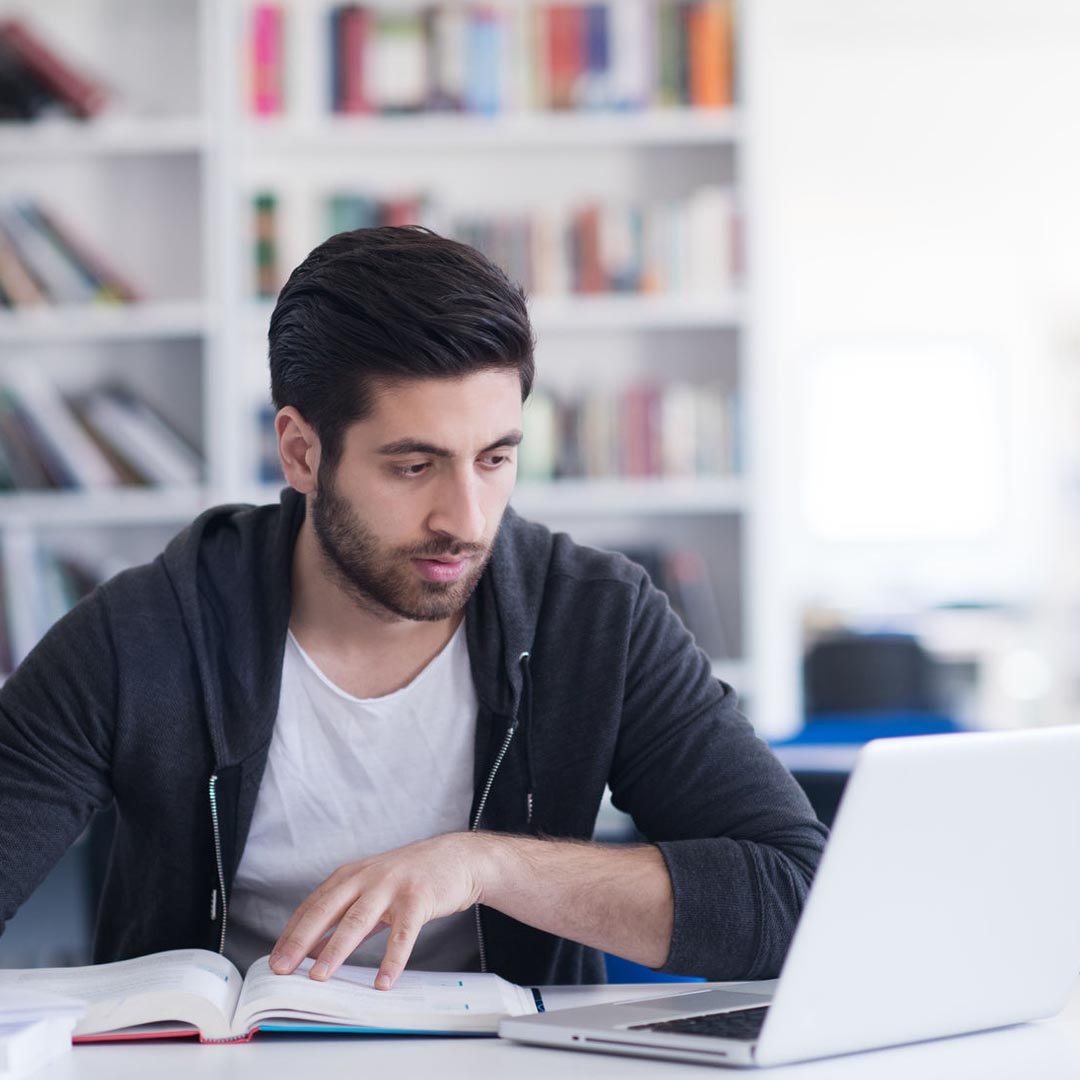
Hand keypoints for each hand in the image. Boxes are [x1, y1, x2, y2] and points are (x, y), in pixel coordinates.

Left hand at [269, 832, 487, 988]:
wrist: (457, 858)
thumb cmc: (412, 877)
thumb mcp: (374, 890)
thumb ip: (348, 917)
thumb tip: (317, 949)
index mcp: (352, 875)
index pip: (314, 905)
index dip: (292, 932)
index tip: (275, 958)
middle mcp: (367, 877)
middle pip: (328, 909)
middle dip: (301, 939)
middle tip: (282, 967)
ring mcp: (392, 886)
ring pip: (358, 920)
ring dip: (336, 949)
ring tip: (319, 976)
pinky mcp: (418, 898)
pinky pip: (403, 933)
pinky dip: (392, 959)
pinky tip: (383, 981)